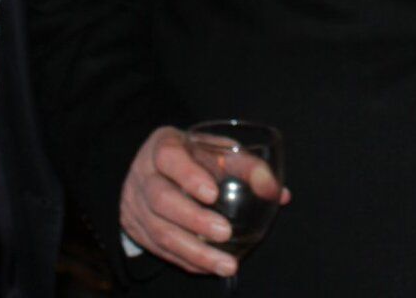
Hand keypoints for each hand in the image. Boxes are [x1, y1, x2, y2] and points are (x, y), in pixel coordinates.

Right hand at [119, 125, 291, 277]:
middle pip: (161, 199)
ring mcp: (136, 204)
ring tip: (226, 265)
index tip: (212, 193)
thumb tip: (279, 193)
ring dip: (195, 251)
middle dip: (194, 220)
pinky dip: (187, 261)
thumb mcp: (216, 150)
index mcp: (163, 146)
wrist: (153, 169)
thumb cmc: (193, 158)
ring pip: (159, 231)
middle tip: (225, 233)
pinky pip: (160, 250)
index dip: (188, 176)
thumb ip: (248, 166)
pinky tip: (210, 268)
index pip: (169, 157)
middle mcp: (144, 176)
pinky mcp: (137, 229)